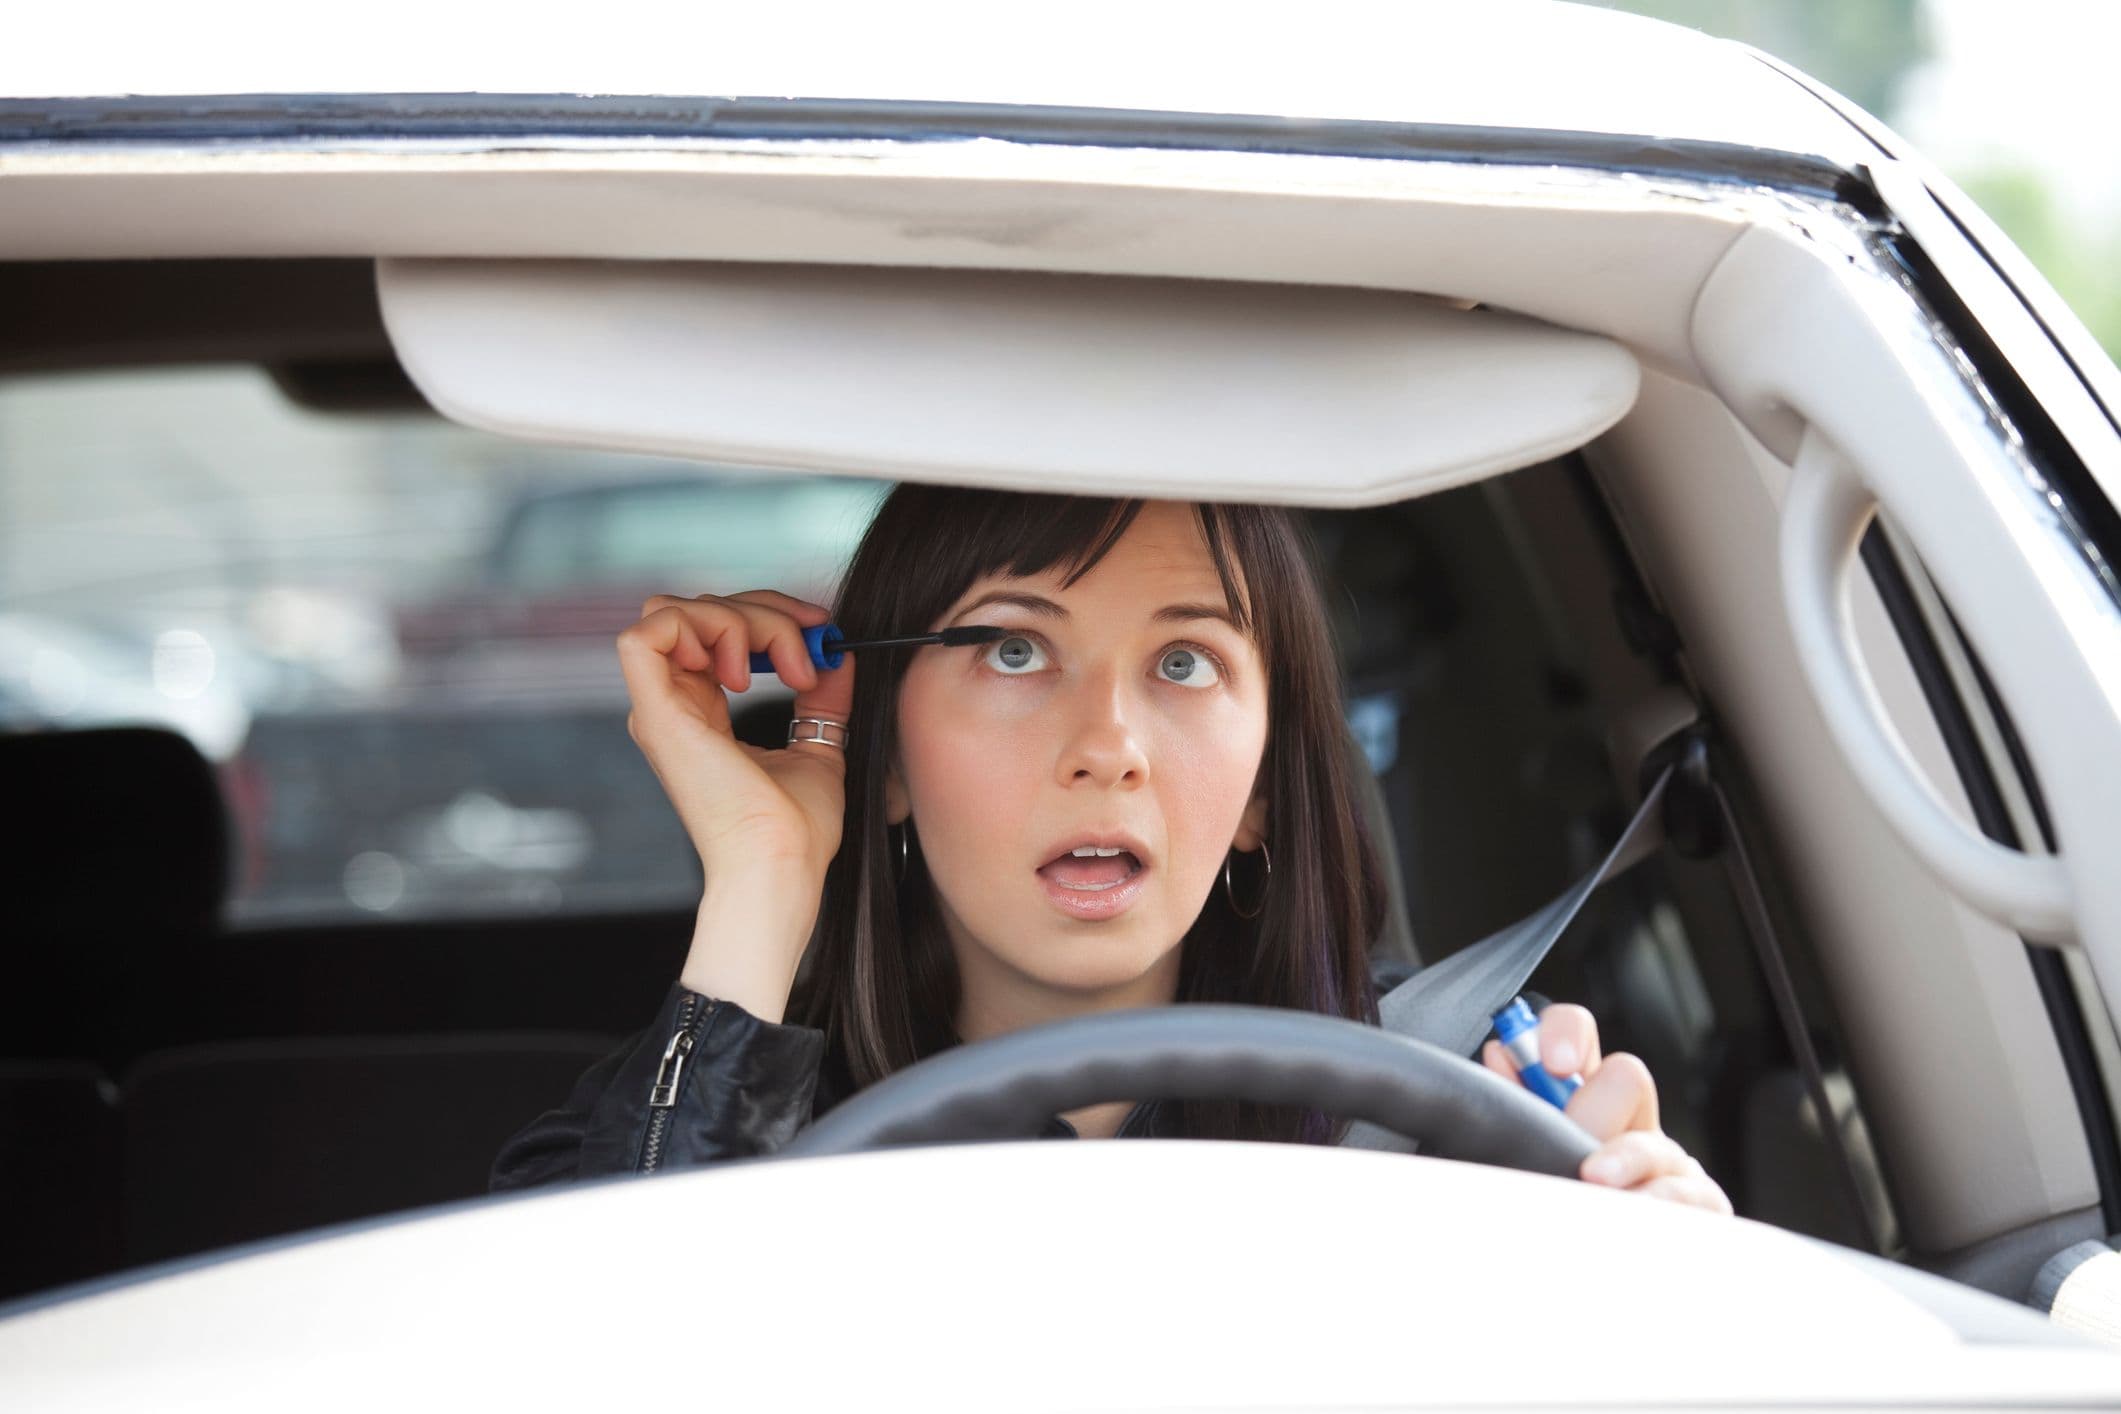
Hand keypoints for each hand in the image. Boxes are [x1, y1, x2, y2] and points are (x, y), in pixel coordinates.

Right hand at [617, 589, 854, 888]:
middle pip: (696, 609)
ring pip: (672, 611)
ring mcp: (659, 708)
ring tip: (783, 670)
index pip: (715, 628)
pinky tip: (741, 670)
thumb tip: (837, 654)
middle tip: (809, 653)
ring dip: (741, 619)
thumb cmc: (794, 830)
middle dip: (764, 611)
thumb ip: (822, 698)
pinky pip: (647, 633)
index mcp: (701, 711)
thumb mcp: (817, 745)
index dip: (769, 614)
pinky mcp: (656, 713)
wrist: (781, 864)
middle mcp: (673, 704)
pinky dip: (702, 628)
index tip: (821, 633)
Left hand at [1481, 1002, 1732, 1215]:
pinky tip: (1632, 1214)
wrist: (1616, 1277)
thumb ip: (1518, 1103)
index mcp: (1584, 1095)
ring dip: (1623, 1159)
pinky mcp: (1702, 1202)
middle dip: (1593, 1111)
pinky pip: (1687, 1194)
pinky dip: (1657, 1202)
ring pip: (1653, 1144)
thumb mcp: (1536, 1148)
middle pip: (1626, 1078)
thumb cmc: (1562, 1201)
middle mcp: (1632, 1118)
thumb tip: (1500, 1054)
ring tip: (1593, 1180)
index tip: (1554, 1063)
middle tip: (1566, 1147)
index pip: (1578, 1031)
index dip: (1565, 1033)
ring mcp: (1669, 1161)